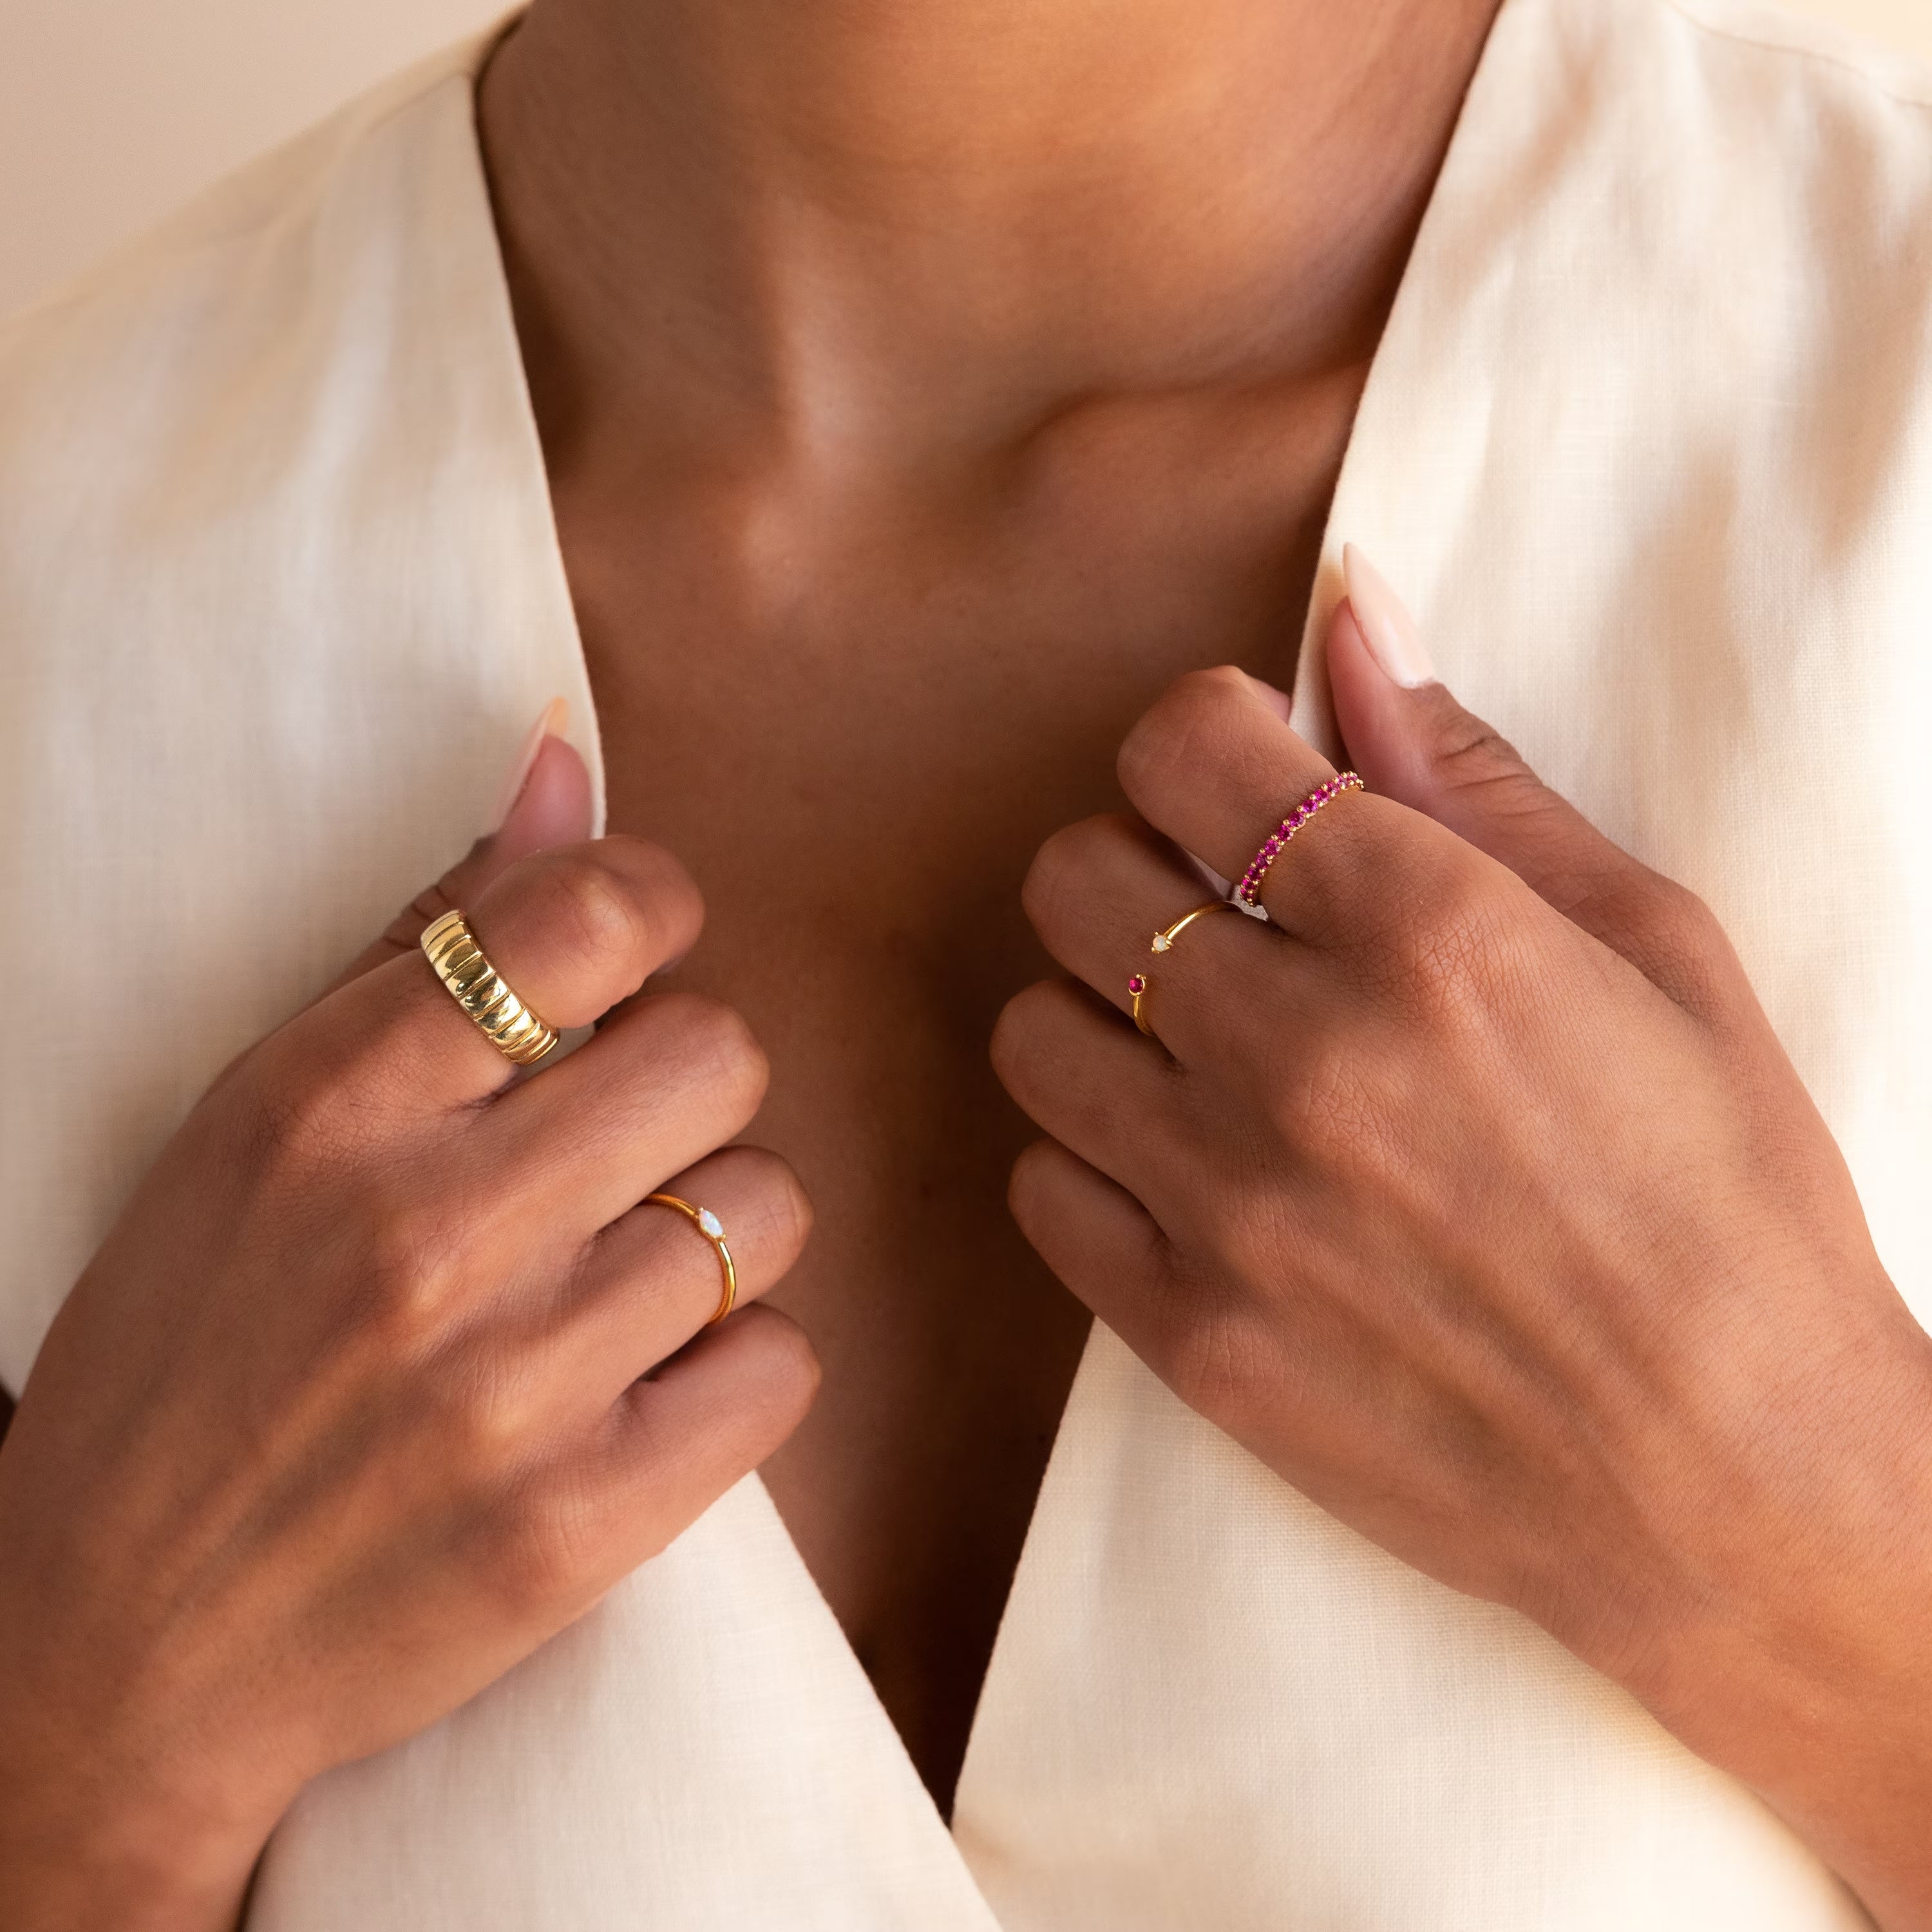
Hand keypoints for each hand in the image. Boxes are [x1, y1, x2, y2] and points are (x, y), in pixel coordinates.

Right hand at [0, 726, 817, 1931]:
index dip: (656, 913)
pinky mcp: (580, 1525)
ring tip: (616, 1277)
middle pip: (721, 1052)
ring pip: (768, 1209)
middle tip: (621, 1141)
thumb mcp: (254, 1121)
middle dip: (691, 1082)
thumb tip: (568, 765)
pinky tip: (649, 1383)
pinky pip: (781, 1369)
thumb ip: (425, 939)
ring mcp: (508, 1387)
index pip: (596, 914)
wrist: (112, 1651)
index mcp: (329, 1103)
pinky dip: (736, 1368)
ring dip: (716, 1231)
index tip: (641, 958)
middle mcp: (424, 1230)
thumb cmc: (186, 1356)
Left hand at [994, 558, 1931, 1927]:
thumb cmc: (1729, 1203)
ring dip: (1097, 1010)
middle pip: (1073, 879)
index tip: (1235, 777)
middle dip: (1130, 861)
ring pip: (1033, 1032)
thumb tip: (1352, 622)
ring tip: (1190, 1042)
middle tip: (1208, 907)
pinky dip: (1092, 1155)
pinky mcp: (1191, 1336)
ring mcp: (1231, 1209)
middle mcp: (1303, 1060)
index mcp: (1429, 936)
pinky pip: (1041, 1189)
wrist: (1738, 1484)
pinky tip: (1182, 1163)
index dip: (1195, 739)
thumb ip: (1471, 780)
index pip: (1183, 749)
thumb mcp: (1655, 951)